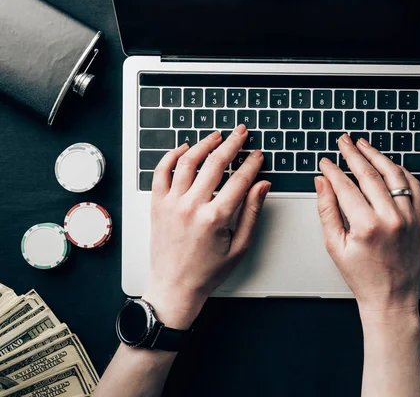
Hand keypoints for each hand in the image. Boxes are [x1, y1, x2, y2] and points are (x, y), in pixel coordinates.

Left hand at [143, 125, 269, 328]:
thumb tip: (262, 185)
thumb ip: (251, 212)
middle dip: (232, 144)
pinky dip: (171, 156)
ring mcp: (171, 203)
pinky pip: (161, 172)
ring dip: (204, 144)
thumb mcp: (239, 246)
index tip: (258, 154)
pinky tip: (184, 148)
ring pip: (188, 161)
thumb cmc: (207, 272)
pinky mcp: (157, 205)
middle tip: (241, 133)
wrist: (174, 287)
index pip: (240, 180)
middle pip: (215, 163)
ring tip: (217, 136)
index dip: (252, 163)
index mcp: (215, 218)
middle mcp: (191, 206)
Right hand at [315, 134, 419, 315]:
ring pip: (393, 174)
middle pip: (369, 174)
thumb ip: (327, 210)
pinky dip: (401, 171)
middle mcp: (391, 217)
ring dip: (377, 156)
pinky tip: (388, 164)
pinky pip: (413, 186)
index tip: (325, 162)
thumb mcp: (336, 246)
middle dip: (353, 153)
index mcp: (367, 225)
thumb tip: (321, 182)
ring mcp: (409, 217)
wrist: (392, 297)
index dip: (332, 170)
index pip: (345, 186)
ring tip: (363, 145)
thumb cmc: (362, 277)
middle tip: (343, 141)